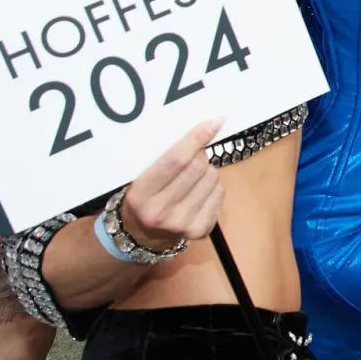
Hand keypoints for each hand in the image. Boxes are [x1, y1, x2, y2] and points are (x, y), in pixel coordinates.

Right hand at [120, 119, 226, 249]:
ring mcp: (182, 224)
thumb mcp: (140, 179)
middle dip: (201, 155)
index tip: (214, 122)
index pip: (175, 160)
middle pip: (198, 168)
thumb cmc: (142, 198)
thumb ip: (163, 160)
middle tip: (195, 155)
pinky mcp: (200, 231)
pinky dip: (214, 186)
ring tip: (193, 178)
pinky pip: (220, 194)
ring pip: (212, 179)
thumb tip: (199, 133)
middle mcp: (161, 211)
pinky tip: (199, 192)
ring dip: (208, 171)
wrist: (141, 237)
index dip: (196, 139)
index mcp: (141, 194)